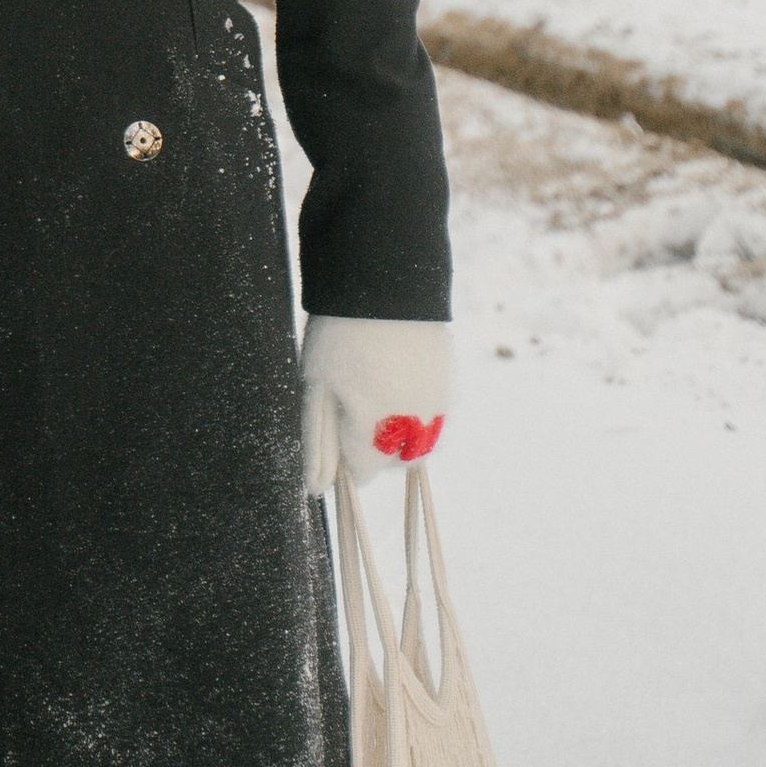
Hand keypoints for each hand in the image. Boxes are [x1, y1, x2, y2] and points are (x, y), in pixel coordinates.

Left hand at [301, 314, 451, 487]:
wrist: (385, 276)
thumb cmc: (339, 331)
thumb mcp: (316, 385)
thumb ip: (318, 443)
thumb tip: (317, 490)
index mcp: (375, 427)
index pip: (363, 471)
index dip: (345, 451)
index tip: (337, 420)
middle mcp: (414, 425)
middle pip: (395, 462)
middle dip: (376, 446)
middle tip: (356, 403)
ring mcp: (436, 405)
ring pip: (420, 443)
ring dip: (402, 431)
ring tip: (378, 387)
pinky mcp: (449, 384)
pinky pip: (434, 415)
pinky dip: (417, 408)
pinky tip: (398, 374)